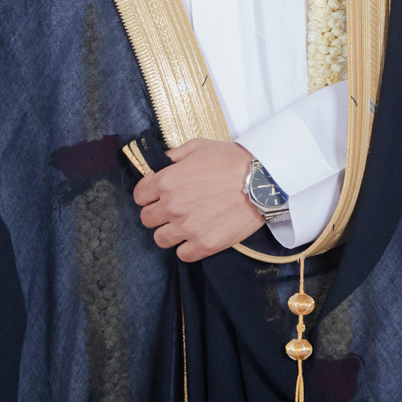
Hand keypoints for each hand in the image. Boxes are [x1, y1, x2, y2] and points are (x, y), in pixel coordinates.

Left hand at [132, 138, 262, 261]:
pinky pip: (182, 255)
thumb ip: (173, 155)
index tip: (157, 196)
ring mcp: (188, 227)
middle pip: (146, 219)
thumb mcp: (198, 147)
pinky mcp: (205, 244)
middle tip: (172, 210)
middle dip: (157, 214)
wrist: (262, 180)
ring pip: (160, 239)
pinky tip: (197, 236)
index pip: (139, 196)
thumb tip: (161, 163)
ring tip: (184, 225)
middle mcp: (173, 206)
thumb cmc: (231, 160)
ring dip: (170, 232)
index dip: (148, 195)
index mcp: (167, 181)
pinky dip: (187, 248)